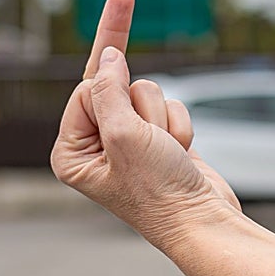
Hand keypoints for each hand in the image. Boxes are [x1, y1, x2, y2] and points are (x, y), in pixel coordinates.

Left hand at [50, 0, 240, 248]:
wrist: (202, 221)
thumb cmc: (158, 191)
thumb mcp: (124, 137)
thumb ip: (110, 90)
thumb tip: (110, 55)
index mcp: (72, 152)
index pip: (86, 91)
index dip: (113, 95)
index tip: (127, 94)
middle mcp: (95, 145)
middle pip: (117, 87)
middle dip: (142, 109)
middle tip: (149, 130)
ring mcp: (129, 141)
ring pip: (147, 94)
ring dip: (163, 119)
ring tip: (167, 152)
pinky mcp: (158, 139)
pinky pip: (169, 107)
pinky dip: (180, 126)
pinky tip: (180, 154)